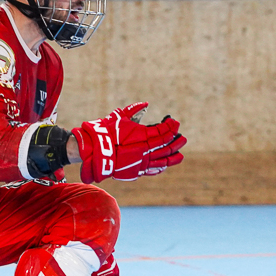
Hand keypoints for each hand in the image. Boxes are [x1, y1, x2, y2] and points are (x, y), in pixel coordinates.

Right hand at [71, 102, 186, 183]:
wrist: (93, 151)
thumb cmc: (105, 132)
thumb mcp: (119, 117)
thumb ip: (133, 110)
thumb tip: (145, 104)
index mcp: (141, 136)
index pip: (162, 132)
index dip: (170, 127)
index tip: (175, 122)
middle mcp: (144, 150)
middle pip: (165, 146)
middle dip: (175, 141)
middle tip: (183, 138)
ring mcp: (141, 162)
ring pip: (162, 160)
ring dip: (172, 156)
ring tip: (180, 154)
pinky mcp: (135, 171)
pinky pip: (152, 170)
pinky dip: (160, 167)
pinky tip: (165, 165)